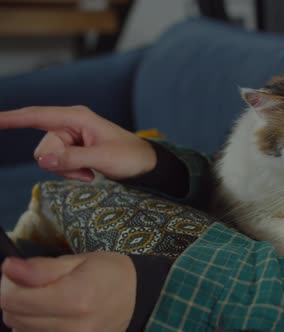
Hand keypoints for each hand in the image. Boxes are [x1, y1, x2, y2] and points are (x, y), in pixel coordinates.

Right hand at [0, 106, 155, 180]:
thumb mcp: (103, 158)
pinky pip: (57, 165)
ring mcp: (71, 138)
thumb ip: (72, 158)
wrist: (146, 166)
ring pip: (48, 159)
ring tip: (91, 170)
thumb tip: (44, 160)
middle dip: (60, 163)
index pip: (37, 115)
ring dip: (67, 170)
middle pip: (43, 147)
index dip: (12, 118)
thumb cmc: (130, 157)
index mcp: (78, 117)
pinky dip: (70, 173)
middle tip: (87, 169)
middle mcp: (70, 125)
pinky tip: (89, 172)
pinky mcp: (72, 150)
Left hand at [0, 252, 135, 331]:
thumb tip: (8, 267)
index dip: (8, 282)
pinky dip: (34, 326)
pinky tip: (51, 314)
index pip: (12, 298)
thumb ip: (42, 268)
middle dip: (16, 296)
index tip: (19, 272)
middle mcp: (72, 326)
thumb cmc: (109, 273)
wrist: (136, 298)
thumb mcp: (79, 261)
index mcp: (75, 298)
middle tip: (36, 283)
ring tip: (47, 299)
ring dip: (25, 313)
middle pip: (12, 316)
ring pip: (20, 330)